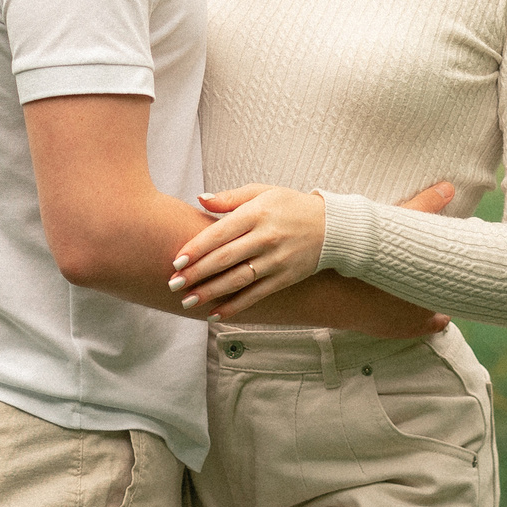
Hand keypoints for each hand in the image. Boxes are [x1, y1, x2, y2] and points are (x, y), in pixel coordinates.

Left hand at [172, 178, 455, 325]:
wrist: (333, 228)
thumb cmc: (290, 206)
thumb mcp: (262, 192)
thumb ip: (229, 198)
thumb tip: (200, 198)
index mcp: (256, 213)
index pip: (220, 233)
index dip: (196, 249)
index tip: (176, 261)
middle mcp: (265, 238)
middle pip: (225, 259)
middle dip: (196, 274)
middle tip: (173, 285)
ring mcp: (276, 260)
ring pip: (238, 280)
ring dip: (211, 292)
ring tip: (188, 301)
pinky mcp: (285, 278)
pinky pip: (257, 295)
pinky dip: (236, 306)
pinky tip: (216, 314)